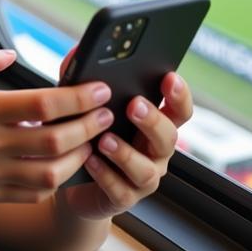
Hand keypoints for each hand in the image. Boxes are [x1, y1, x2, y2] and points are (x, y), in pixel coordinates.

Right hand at [0, 44, 114, 208]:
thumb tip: (11, 52)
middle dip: (89, 126)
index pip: (41, 105)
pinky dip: (60, 178)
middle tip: (107, 114)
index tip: (99, 90)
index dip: (77, 98)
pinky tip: (69, 162)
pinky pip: (38, 192)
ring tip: (93, 139)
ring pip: (52, 171)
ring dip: (80, 156)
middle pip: (54, 140)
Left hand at [60, 69, 193, 221]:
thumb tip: (77, 52)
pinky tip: (90, 160)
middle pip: (169, 137)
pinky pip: (121, 190)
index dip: (179, 95)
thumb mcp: (84, 105)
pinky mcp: (123, 198)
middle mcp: (155, 151)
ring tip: (104, 139)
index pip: (178, 109)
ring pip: (148, 170)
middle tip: (134, 105)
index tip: (169, 77)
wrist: (72, 180)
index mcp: (154, 124)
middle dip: (153, 120)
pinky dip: (106, 175)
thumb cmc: (85, 133)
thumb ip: (83, 80)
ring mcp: (143, 177)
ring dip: (126, 153)